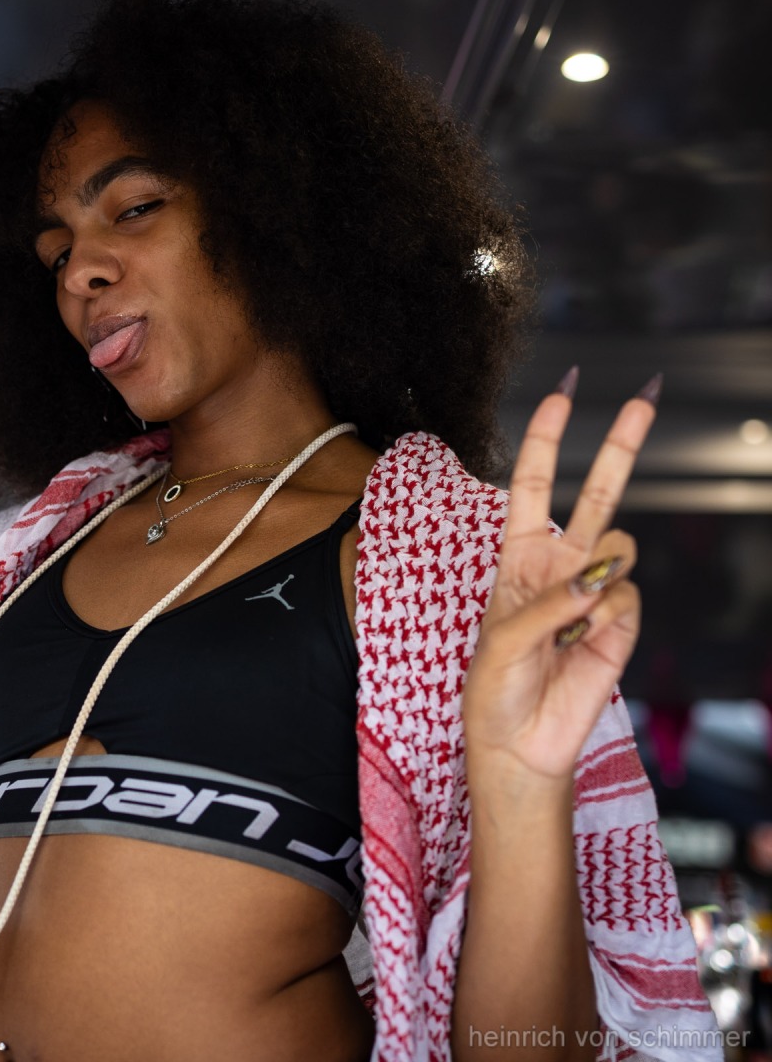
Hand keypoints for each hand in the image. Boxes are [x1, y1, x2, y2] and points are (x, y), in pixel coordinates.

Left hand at [462, 372, 657, 784]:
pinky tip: (584, 641)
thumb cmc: (494, 687)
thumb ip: (546, 605)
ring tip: (570, 617)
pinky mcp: (621, 624)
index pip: (532, 486)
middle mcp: (561, 566)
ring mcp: (595, 593)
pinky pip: (627, 596)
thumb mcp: (501, 639)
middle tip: (644, 399)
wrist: (520, 742)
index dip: (545, 442)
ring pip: (620, 543)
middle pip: (595, 493)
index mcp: (519, 557)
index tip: (562, 396)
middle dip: (619, 446)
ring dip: (598, 572)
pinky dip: (607, 615)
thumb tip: (596, 584)